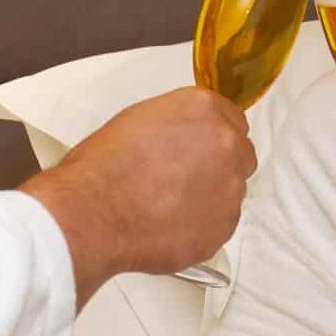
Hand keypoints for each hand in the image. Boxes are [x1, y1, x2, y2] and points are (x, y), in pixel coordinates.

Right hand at [20, 86, 254, 300]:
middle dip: (219, 167)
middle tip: (184, 180)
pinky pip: (220, 224)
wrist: (95, 210)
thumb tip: (189, 139)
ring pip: (231, 192)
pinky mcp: (224, 225)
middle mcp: (226, 143)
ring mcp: (230, 187)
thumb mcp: (142, 119)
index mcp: (205, 109)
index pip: (233, 120)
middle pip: (241, 155)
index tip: (200, 150)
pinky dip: (201, 225)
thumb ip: (181, 123)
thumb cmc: (106, 164)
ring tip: (169, 206)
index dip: (213, 138)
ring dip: (210, 197)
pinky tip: (169, 224)